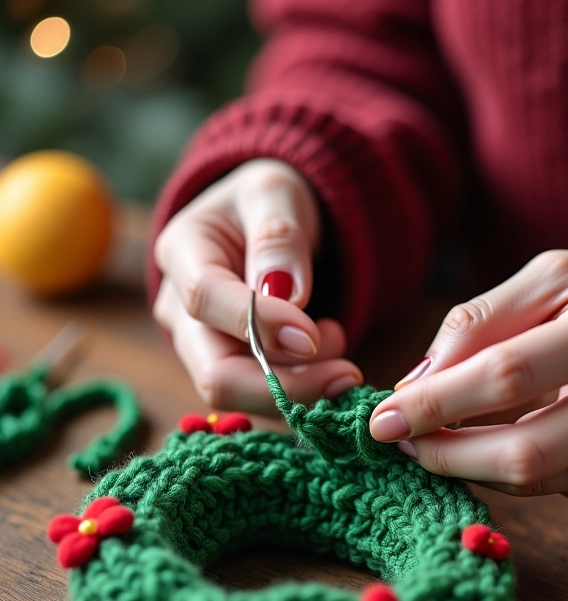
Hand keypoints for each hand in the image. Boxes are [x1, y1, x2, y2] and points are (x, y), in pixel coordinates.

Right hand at [153, 159, 361, 412]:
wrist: (265, 223)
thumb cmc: (267, 202)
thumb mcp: (276, 193)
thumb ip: (279, 237)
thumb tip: (288, 296)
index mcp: (182, 253)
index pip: (206, 300)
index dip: (259, 324)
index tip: (313, 337)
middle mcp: (179, 311)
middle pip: (216, 375)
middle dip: (286, 386)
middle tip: (347, 374)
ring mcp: (201, 347)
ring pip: (243, 397)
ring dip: (303, 387)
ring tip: (339, 342)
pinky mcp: (230, 370)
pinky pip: (264, 399)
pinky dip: (304, 389)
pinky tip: (329, 355)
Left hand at [369, 246, 567, 504]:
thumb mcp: (551, 275)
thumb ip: (479, 322)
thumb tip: (414, 384)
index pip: (509, 375)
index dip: (436, 403)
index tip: (382, 419)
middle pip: (527, 451)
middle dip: (446, 456)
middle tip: (403, 443)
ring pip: (542, 481)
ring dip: (475, 467)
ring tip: (442, 439)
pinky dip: (521, 474)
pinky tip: (504, 443)